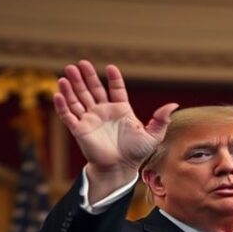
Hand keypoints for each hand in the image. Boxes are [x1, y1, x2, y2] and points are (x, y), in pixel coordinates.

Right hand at [54, 60, 177, 177]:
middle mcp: (104, 111)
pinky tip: (59, 93)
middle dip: (86, 76)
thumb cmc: (137, 153)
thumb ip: (161, 120)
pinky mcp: (79, 129)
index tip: (111, 68)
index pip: (116, 89)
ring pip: (78, 99)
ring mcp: (90, 119)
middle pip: (93, 89)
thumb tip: (173, 105)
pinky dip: (62, 105)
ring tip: (67, 72)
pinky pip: (68, 115)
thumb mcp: (153, 135)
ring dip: (72, 86)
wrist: (121, 168)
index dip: (114, 78)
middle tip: (81, 62)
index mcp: (121, 110)